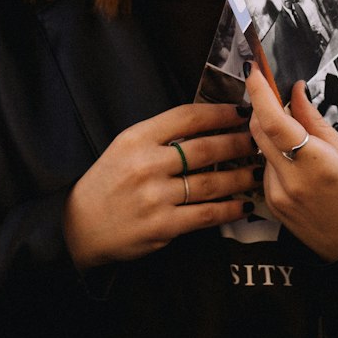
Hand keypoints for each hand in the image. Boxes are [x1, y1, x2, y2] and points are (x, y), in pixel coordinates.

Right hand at [63, 103, 258, 270]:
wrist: (79, 226)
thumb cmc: (107, 182)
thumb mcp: (125, 147)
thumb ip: (160, 136)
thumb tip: (205, 124)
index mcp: (137, 138)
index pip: (186, 117)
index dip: (218, 112)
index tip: (241, 111)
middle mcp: (147, 165)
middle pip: (204, 149)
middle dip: (237, 143)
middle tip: (258, 140)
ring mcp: (155, 197)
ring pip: (210, 183)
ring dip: (240, 176)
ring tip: (258, 171)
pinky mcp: (162, 226)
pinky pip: (205, 215)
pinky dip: (229, 209)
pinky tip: (243, 204)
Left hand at [246, 69, 337, 261]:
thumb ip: (313, 120)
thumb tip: (294, 90)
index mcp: (315, 162)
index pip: (274, 121)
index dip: (259, 93)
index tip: (254, 71)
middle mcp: (290, 180)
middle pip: (259, 130)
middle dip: (262, 107)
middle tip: (274, 93)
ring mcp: (277, 195)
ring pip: (260, 148)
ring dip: (270, 134)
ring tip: (297, 138)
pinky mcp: (270, 204)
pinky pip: (263, 168)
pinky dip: (273, 156)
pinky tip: (294, 163)